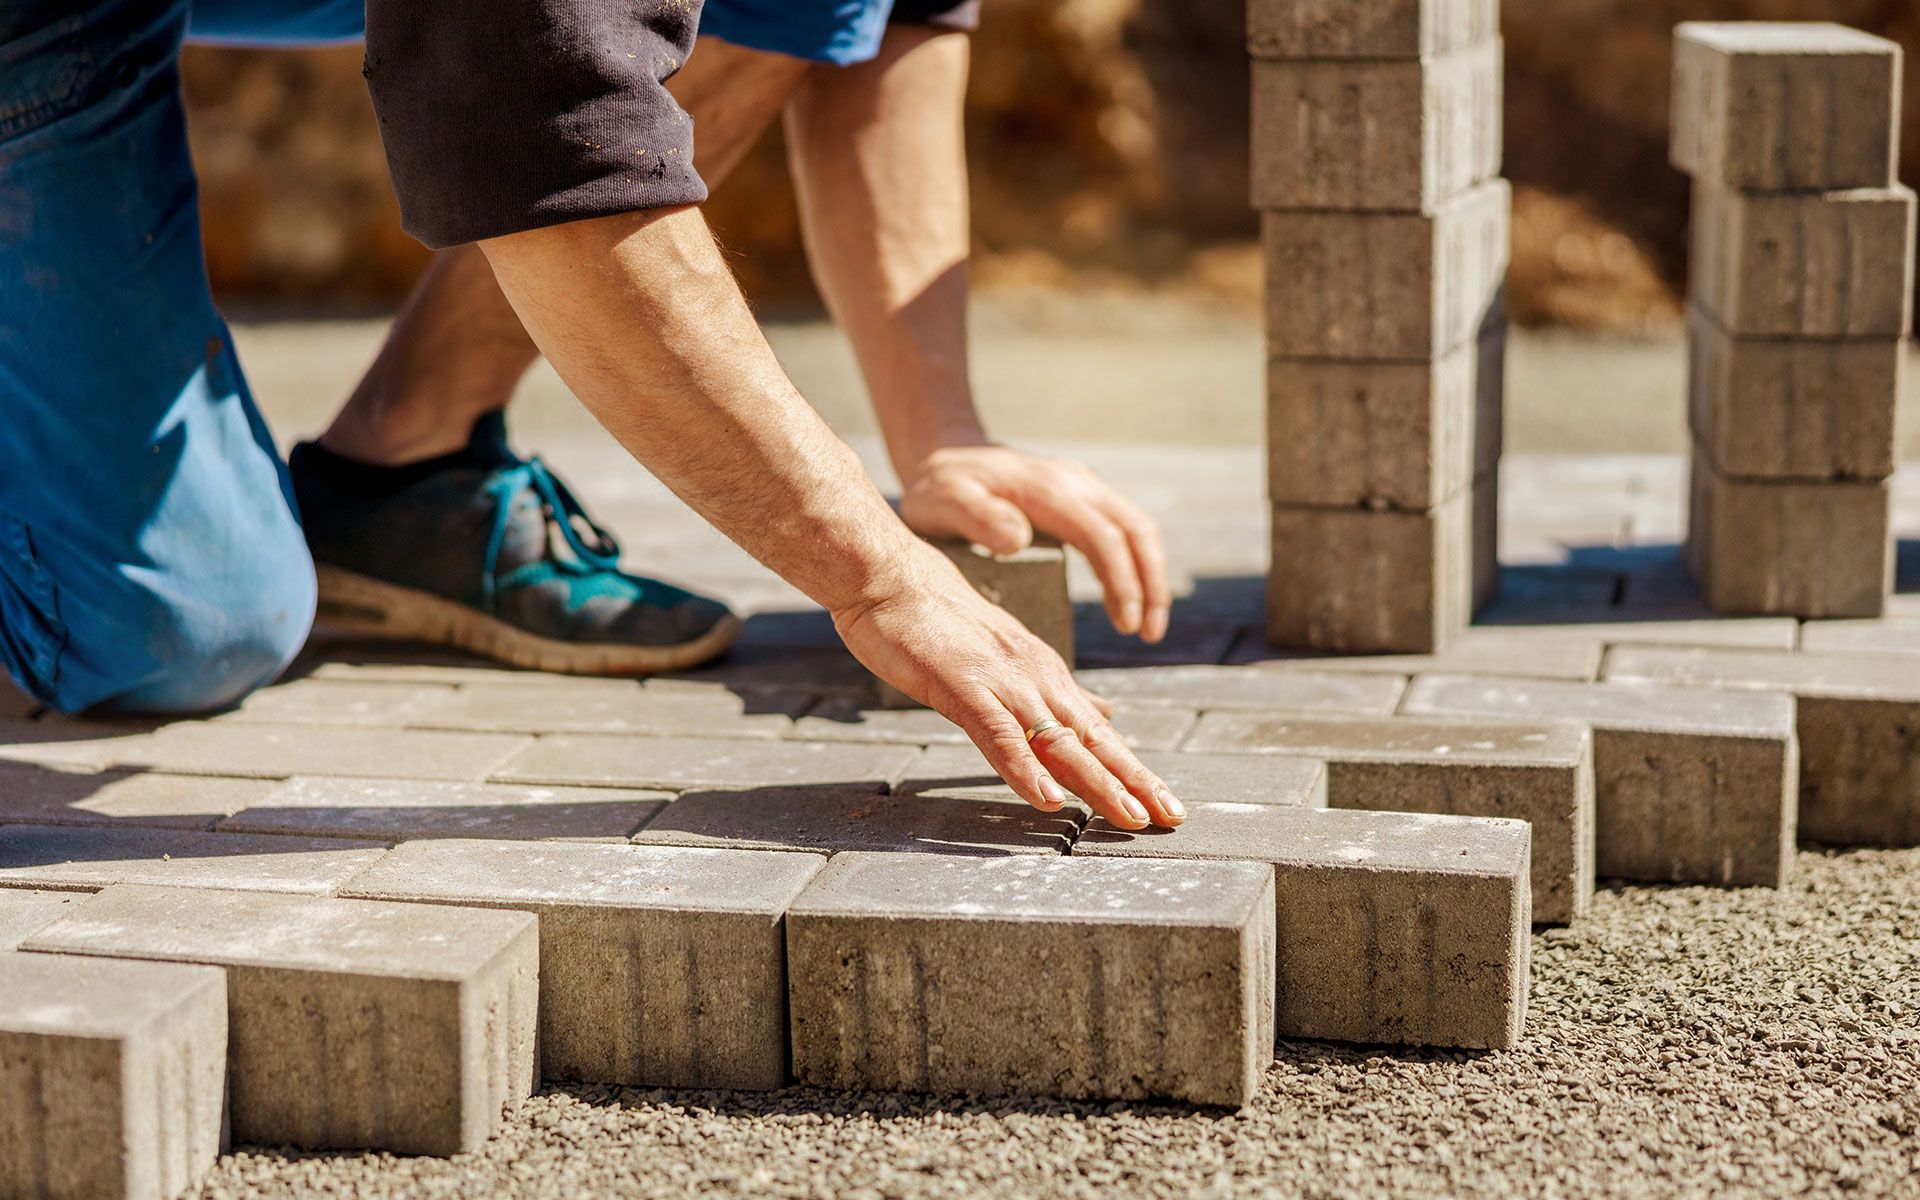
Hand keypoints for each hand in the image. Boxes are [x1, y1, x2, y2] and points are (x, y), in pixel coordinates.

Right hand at [833, 549, 1183, 829]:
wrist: (889, 577)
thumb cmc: (937, 619)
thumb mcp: (1009, 656)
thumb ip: (1054, 691)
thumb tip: (1105, 715)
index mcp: (1046, 675)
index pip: (1099, 733)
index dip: (1134, 770)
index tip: (1166, 805)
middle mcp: (1035, 679)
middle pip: (1093, 740)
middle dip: (1135, 781)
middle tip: (1171, 817)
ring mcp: (1001, 683)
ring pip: (1058, 741)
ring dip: (1097, 781)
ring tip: (1130, 816)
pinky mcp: (963, 687)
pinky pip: (998, 734)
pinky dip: (1024, 769)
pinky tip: (1048, 799)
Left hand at [898, 445, 1171, 642]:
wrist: (943, 454)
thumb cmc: (939, 486)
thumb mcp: (942, 502)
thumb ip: (976, 518)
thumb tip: (1018, 540)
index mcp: (1048, 489)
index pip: (1104, 536)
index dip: (1122, 582)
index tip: (1127, 625)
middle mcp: (1075, 482)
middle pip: (1137, 529)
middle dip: (1151, 583)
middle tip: (1151, 634)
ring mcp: (1082, 487)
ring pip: (1137, 528)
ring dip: (1149, 577)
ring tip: (1145, 628)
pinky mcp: (1081, 497)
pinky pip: (1121, 530)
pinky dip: (1133, 566)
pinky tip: (1125, 602)